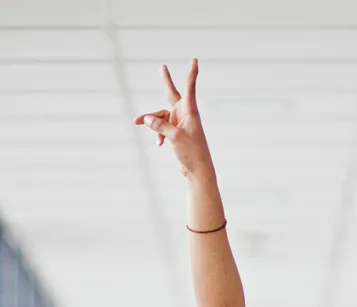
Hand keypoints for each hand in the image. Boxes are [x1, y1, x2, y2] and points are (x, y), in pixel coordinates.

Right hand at [134, 59, 211, 177]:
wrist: (197, 171)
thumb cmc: (192, 154)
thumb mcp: (175, 138)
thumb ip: (160, 126)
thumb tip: (145, 118)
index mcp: (190, 112)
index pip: (189, 88)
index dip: (191, 73)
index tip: (194, 60)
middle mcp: (184, 114)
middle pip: (172, 95)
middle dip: (166, 82)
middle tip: (162, 67)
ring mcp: (179, 123)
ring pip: (160, 115)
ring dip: (151, 120)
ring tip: (135, 121)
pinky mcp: (175, 132)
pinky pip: (161, 127)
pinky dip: (158, 133)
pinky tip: (159, 143)